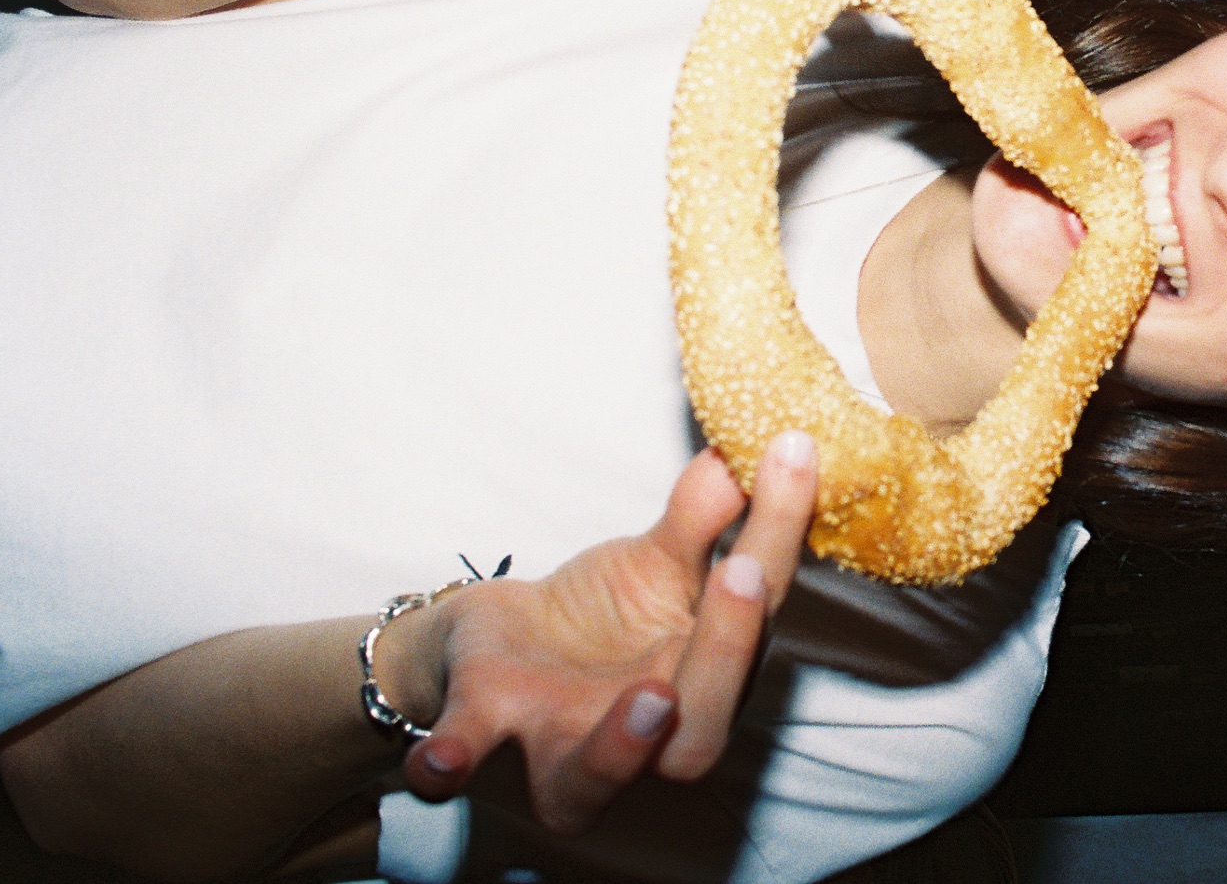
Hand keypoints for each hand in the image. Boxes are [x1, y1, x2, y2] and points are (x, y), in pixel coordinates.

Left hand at [389, 438, 817, 835]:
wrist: (503, 641)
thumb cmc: (601, 614)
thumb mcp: (653, 558)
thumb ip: (702, 514)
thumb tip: (754, 447)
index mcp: (704, 683)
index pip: (757, 619)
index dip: (778, 544)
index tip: (788, 462)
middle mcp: (646, 738)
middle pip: (699, 728)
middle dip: (724, 655)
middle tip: (739, 573)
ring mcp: (562, 748)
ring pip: (592, 778)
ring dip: (621, 747)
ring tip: (652, 700)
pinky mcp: (486, 733)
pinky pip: (467, 761)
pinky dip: (452, 761)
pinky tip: (438, 763)